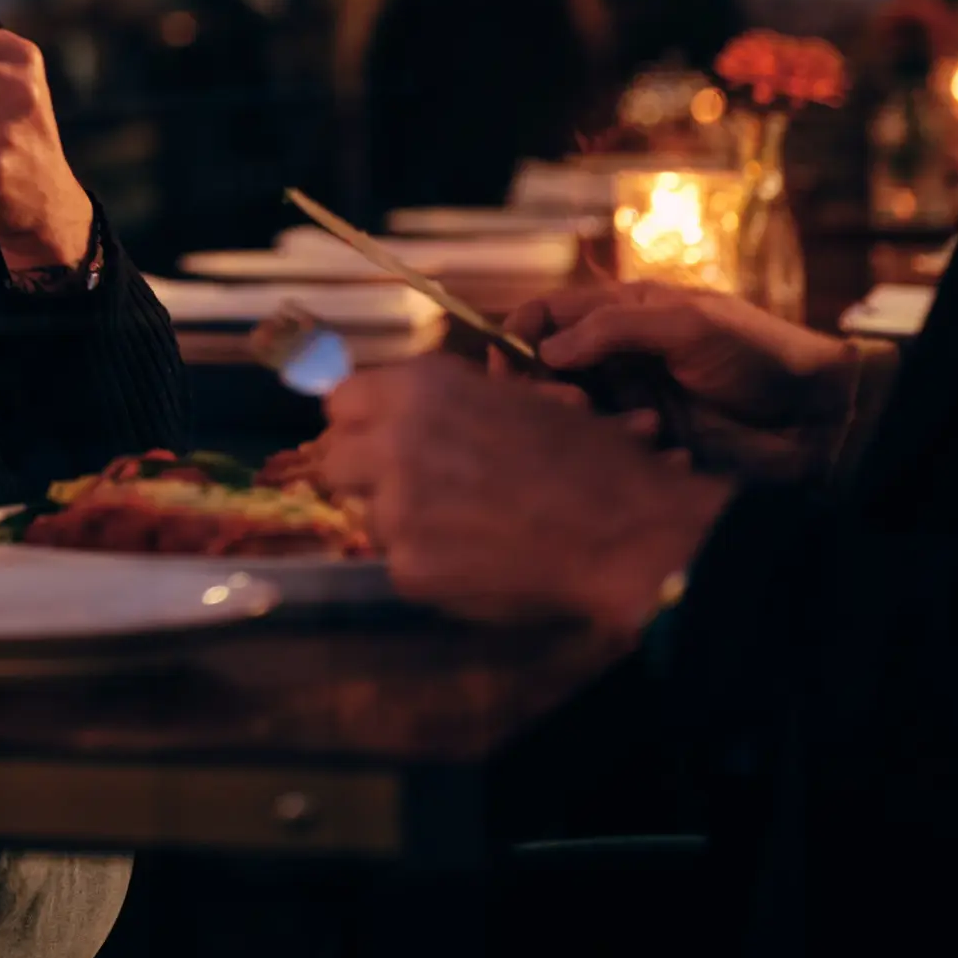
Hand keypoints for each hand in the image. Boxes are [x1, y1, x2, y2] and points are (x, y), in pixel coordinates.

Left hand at [284, 356, 726, 633]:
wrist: (622, 529)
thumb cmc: (581, 454)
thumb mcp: (508, 397)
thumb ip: (442, 399)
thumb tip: (397, 407)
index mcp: (419, 389)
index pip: (339, 401)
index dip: (360, 421)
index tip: (377, 436)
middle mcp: (393, 442)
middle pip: (334, 459)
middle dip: (364, 472)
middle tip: (406, 486)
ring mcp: (395, 510)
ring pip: (365, 514)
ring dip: (397, 519)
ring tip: (457, 525)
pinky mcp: (408, 569)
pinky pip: (397, 562)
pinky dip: (427, 563)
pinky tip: (474, 557)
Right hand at [507, 280, 876, 483]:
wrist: (819, 418)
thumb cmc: (761, 356)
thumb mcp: (689, 325)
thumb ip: (614, 329)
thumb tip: (546, 349)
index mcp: (626, 314)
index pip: (549, 316)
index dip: (519, 335)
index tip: (507, 362)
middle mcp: (620, 358)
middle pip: (547, 371)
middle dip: (545, 389)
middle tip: (570, 404)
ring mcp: (634, 403)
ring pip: (573, 417)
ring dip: (592, 424)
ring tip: (644, 427)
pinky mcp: (650, 446)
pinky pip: (610, 451)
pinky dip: (626, 450)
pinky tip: (667, 449)